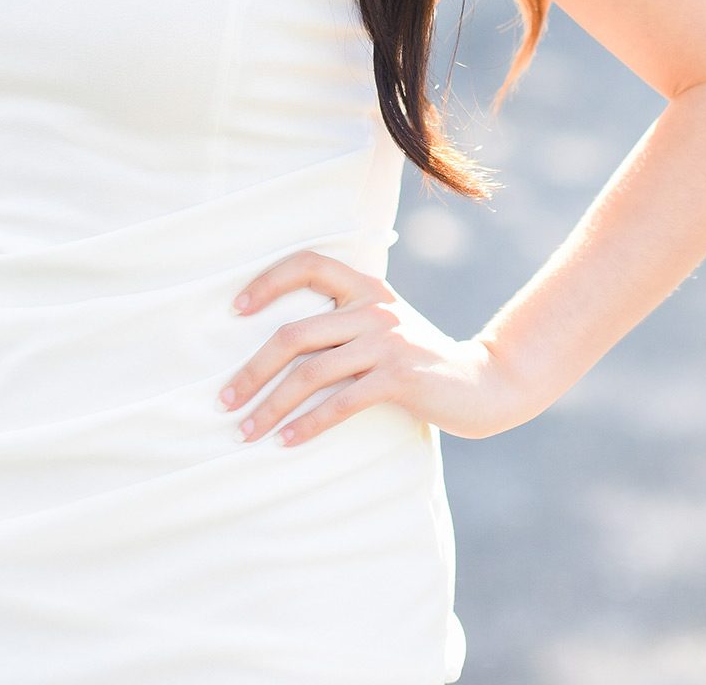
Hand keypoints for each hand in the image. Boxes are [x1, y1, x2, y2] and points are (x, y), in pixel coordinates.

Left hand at [217, 248, 533, 446]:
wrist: (481, 383)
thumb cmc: (419, 356)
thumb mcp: (383, 324)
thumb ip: (344, 319)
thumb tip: (278, 339)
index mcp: (365, 285)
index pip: (308, 263)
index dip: (268, 281)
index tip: (234, 310)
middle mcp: (372, 307)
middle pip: (294, 333)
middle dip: (252, 370)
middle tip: (224, 399)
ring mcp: (386, 341)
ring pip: (311, 373)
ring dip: (271, 406)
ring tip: (245, 431)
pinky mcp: (398, 378)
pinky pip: (340, 403)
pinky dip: (307, 425)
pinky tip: (285, 442)